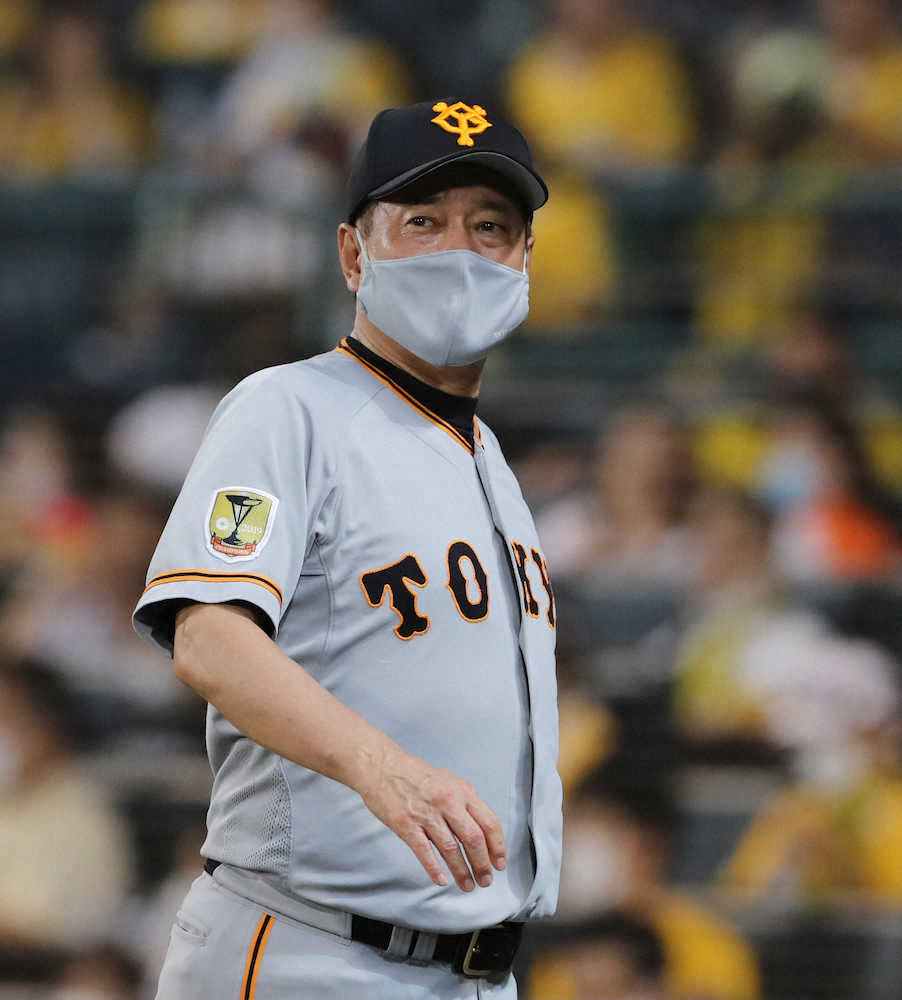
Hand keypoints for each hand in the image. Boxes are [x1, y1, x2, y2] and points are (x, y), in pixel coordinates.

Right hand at [355, 745, 507, 891]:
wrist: (383, 767)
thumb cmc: (416, 774)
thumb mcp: (449, 781)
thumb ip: (466, 804)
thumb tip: (482, 832)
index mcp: (462, 791)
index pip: (489, 823)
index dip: (498, 847)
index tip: (500, 862)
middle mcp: (447, 802)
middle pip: (473, 839)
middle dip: (482, 864)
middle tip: (485, 879)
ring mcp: (426, 814)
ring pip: (451, 849)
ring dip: (462, 872)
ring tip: (467, 885)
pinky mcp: (406, 825)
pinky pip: (425, 852)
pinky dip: (435, 869)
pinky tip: (442, 880)